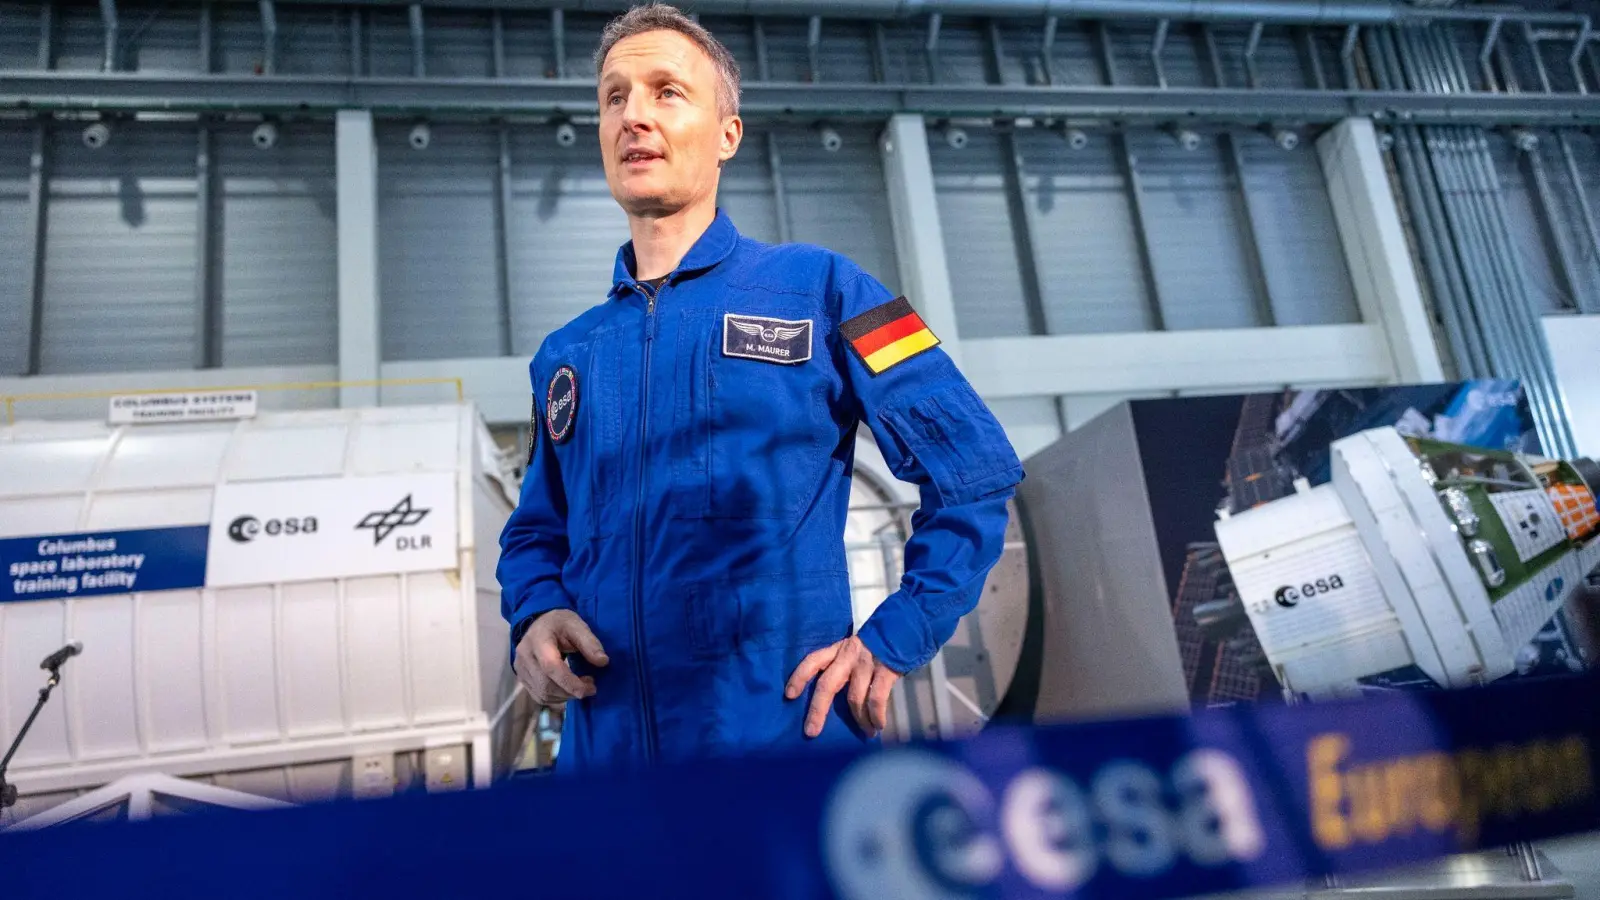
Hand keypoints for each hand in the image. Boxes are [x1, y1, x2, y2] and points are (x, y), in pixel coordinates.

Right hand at [514, 609, 608, 706]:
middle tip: (591, 686)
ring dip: (565, 696)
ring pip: (542, 694)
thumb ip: (590, 643)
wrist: (539, 622)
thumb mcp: (577, 625)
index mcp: (538, 640)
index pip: (551, 667)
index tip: (590, 688)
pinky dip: (556, 698)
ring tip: (581, 686)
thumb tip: (603, 662)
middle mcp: (524, 656)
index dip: (570, 682)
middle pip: (546, 685)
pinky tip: (568, 690)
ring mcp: (520, 668)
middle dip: (571, 691)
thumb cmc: (559, 623)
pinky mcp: (521, 677)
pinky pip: (538, 696)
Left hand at [785, 635, 900, 738]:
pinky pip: (876, 699)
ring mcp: (867, 662)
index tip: (789, 695)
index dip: (799, 677)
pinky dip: (876, 716)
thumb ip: (848, 664)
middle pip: (827, 684)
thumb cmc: (883, 639)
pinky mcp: (886, 669)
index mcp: (839, 649)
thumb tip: (841, 695)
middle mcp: (849, 655)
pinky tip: (878, 725)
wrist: (910, 621)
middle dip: (817, 710)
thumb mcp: (858, 646)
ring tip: (867, 732)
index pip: (813, 660)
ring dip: (859, 720)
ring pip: (854, 698)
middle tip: (811, 732)